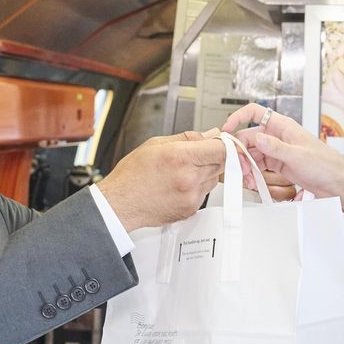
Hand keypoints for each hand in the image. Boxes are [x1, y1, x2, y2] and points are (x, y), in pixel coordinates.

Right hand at [99, 133, 228, 230]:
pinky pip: (205, 193)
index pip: (220, 148)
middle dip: (213, 156)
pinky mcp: (191, 209)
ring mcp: (191, 196)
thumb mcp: (155, 144)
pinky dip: (197, 187)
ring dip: (206, 172)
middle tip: (198, 155)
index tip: (218, 142)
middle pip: (222, 163)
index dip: (222, 143)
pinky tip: (179, 185)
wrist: (121, 203)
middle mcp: (189, 178)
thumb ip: (187, 138)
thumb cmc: (132, 175)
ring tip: (183, 171)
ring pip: (215, 178)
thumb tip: (210, 134)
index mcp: (180, 157)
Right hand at [219, 102, 343, 199]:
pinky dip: (254, 172)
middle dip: (241, 151)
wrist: (338, 184)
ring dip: (247, 165)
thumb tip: (257, 138)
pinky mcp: (280, 165)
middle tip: (238, 166)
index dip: (238, 117)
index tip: (227, 129)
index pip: (255, 113)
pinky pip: (261, 165)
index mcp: (284, 127)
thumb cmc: (326, 165)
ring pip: (253, 153)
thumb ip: (275, 147)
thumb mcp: (298, 156)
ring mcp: (279, 151)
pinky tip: (254, 180)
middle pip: (250, 138)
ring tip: (247, 177)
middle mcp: (279, 137)